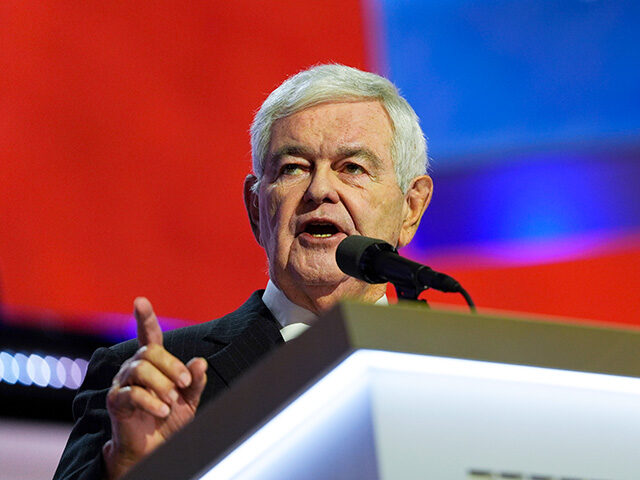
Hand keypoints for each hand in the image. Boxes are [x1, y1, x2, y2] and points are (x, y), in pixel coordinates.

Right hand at [102, 297, 206, 479]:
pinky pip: (132, 393)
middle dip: (171, 365)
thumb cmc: (170, 418)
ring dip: (161, 384)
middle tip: (184, 383)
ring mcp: (122, 384)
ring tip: (172, 400)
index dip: (145, 318)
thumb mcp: (189, 398)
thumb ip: (195, 380)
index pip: (148, 336)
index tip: (141, 301)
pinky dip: (151, 401)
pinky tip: (162, 409)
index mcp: (153, 363)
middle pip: (149, 352)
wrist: (155, 447)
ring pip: (140, 369)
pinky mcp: (116, 401)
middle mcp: (134, 368)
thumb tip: (200, 362)